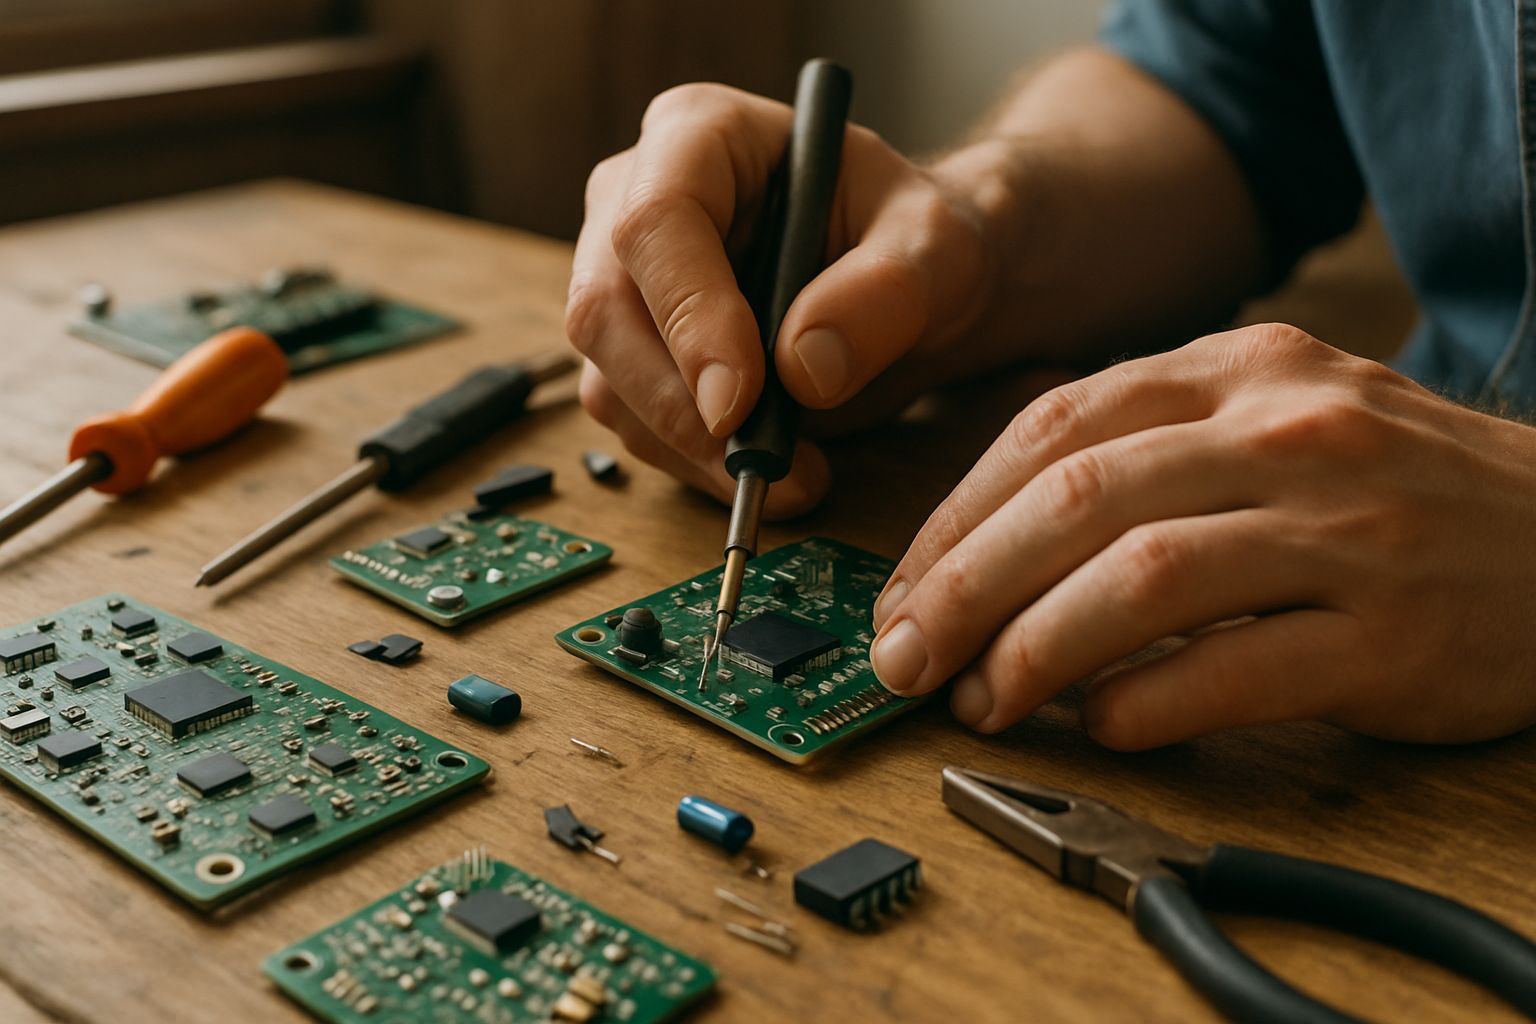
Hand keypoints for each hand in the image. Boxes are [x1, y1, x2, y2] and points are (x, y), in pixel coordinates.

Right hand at [567, 83, 993, 515]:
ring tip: (794, 474)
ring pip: (609, 381)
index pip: (657, 221)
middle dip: (679, 405)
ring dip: (692, 450)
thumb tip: (803, 368)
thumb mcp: (937, 248)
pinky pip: (634, 424)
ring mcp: (622, 281)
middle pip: (605, 310)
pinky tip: (771, 469)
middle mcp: (634, 200)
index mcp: (701, 135)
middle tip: (764, 463)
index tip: (740, 401)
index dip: (690, 315)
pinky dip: (696, 466)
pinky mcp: (631, 354)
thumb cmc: (918, 241)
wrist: (914, 285)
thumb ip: (884, 293)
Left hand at [868, 323, 1535, 748]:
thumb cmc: (1397, 489)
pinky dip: (1150, 701)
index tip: (902, 584)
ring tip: (985, 698)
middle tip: (905, 655)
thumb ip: (1145, 460)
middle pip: (1079, 498)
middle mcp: (1287, 432)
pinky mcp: (1392, 634)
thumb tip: (989, 553)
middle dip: (965, 585)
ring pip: (1145, 578)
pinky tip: (1101, 723)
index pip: (1054, 427)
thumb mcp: (1274, 423)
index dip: (957, 513)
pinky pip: (1240, 668)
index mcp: (1240, 370)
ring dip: (1037, 648)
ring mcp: (1346, 529)